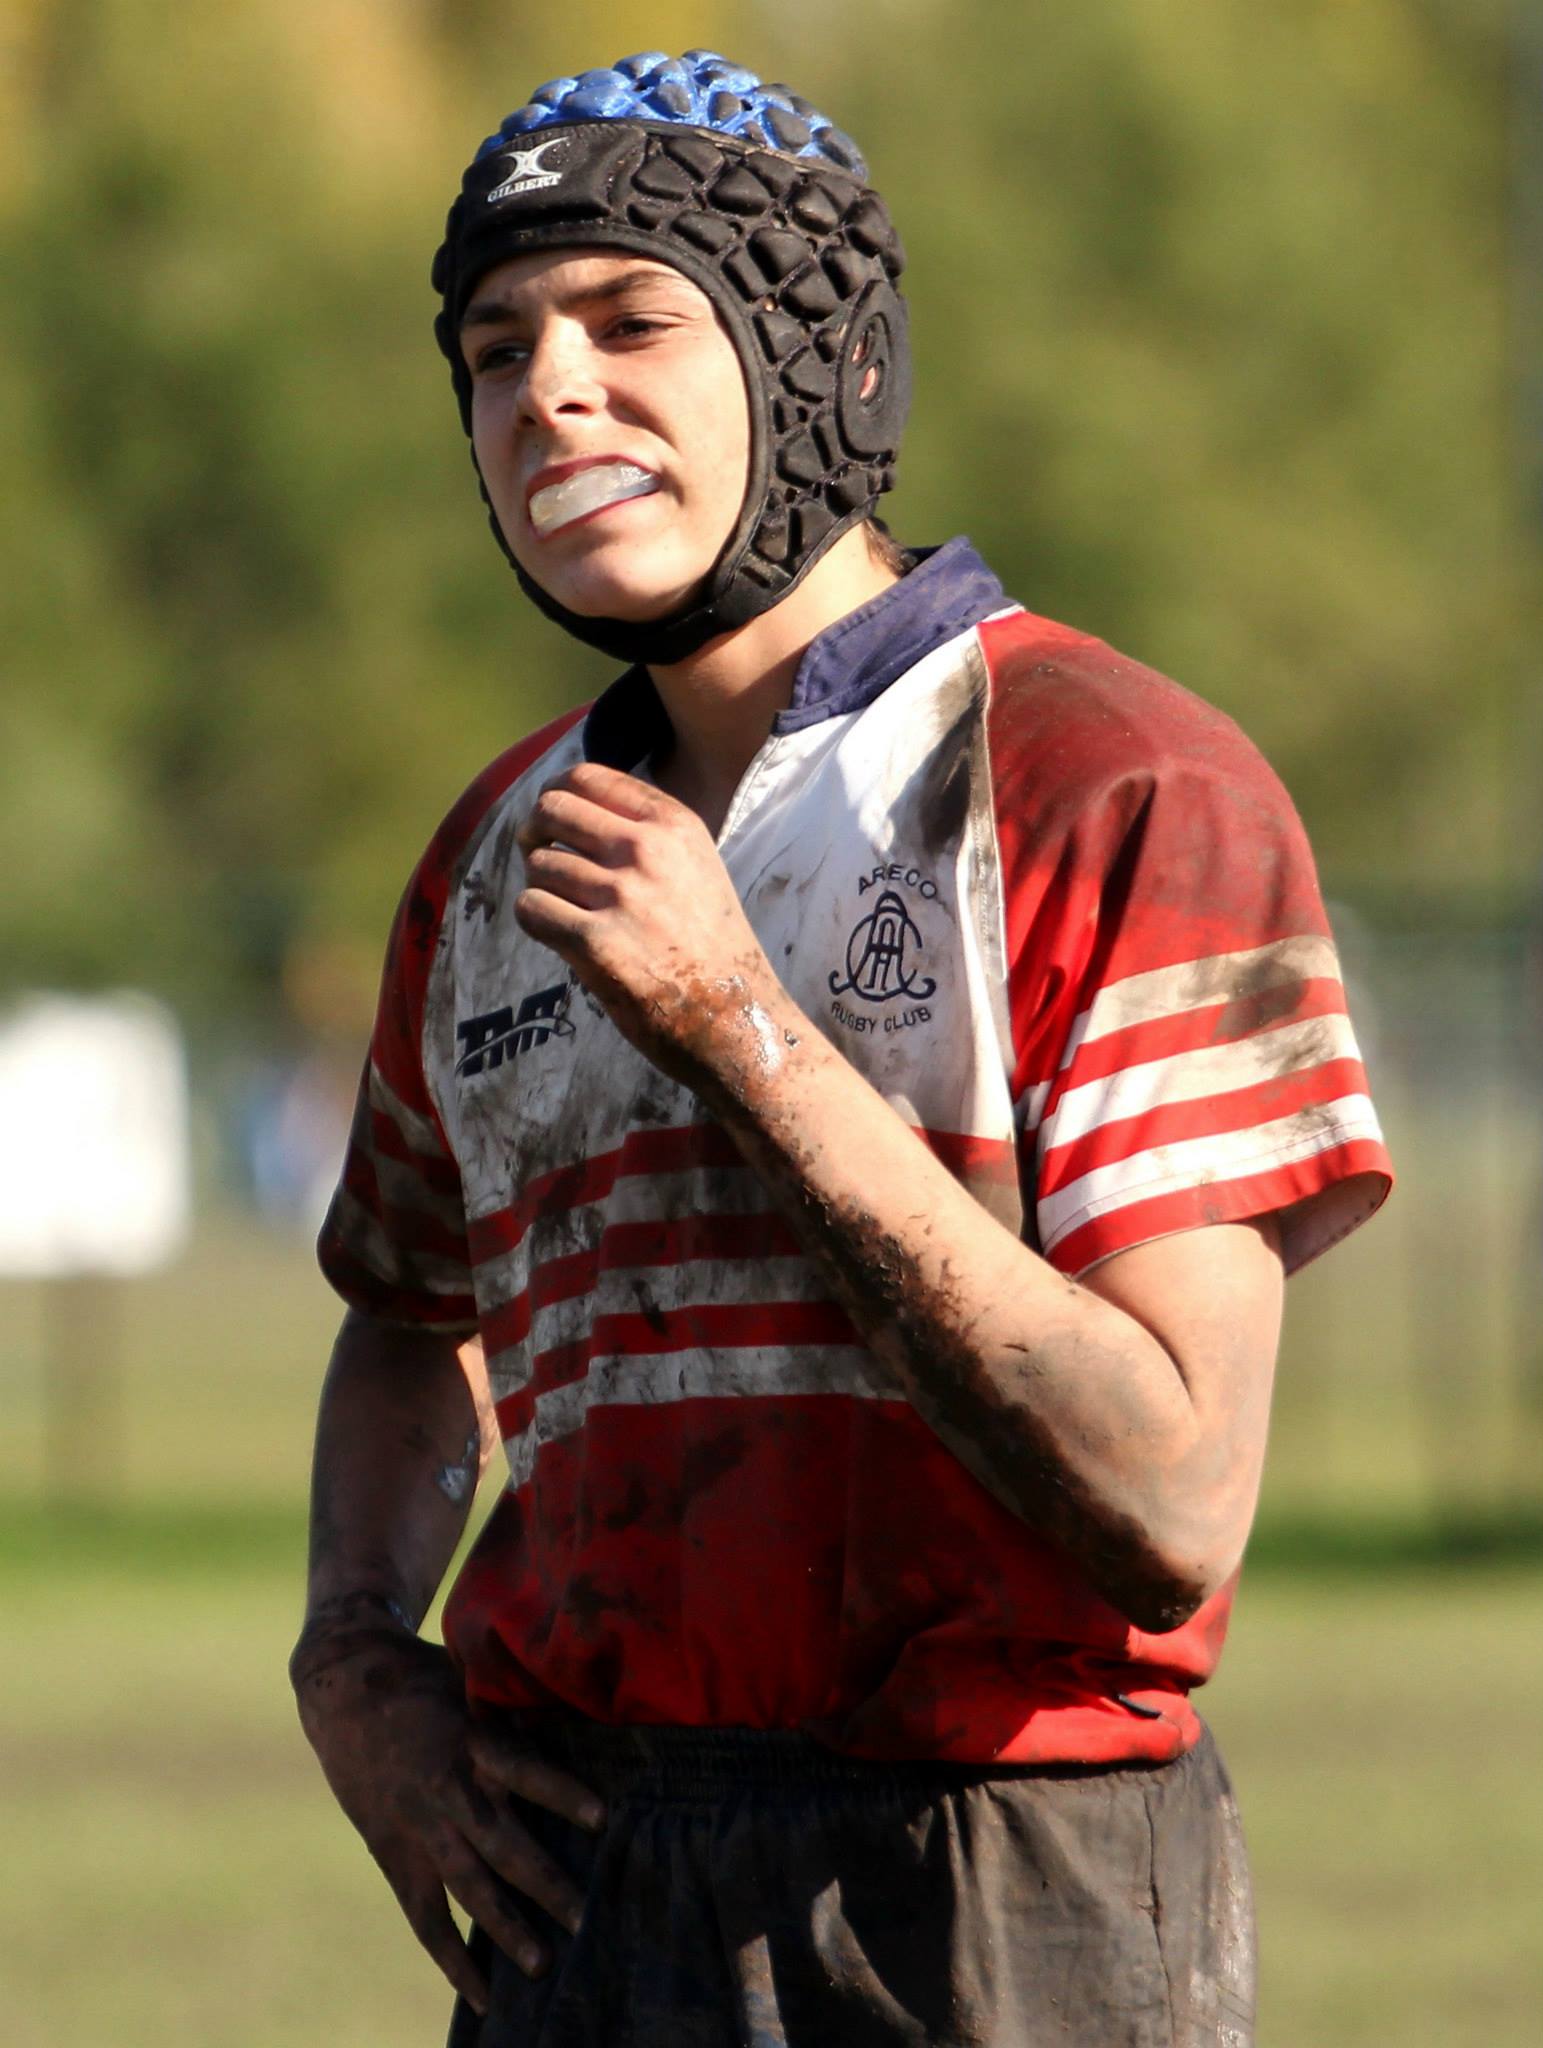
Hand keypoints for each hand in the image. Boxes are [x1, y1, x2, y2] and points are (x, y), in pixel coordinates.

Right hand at [291, 1618, 603, 2013]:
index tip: (602, 1817)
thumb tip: (584, 1716)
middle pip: (498, 1843)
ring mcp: (417, 1828)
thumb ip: (516, 1710)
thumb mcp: (472, 1679)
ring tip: (543, 1966)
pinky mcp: (393, 1854)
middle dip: (544, 1882)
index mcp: (468, 1737)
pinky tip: (482, 1996)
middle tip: (587, 1918)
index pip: (520, 1768)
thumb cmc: (424, 1676)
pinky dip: (450, 1958)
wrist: (341, 1686)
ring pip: (464, 1888)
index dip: (559, 1792)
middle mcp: (444, 1789)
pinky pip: (424, 1917)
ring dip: (504, 1928)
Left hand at [515, 762, 799, 1095]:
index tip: (554, 825)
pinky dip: (537, 922)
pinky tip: (563, 938)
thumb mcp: (696, 867)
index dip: (556, 796)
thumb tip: (567, 807)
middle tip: (542, 862)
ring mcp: (622, 895)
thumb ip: (645, 833)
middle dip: (536, 834)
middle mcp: (647, 850)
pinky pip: (531, 909)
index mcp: (673, 824)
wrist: (737, 1018)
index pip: (586, 777)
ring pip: (539, 864)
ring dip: (543, 888)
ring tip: (571, 914)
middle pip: (551, 808)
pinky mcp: (597, 943)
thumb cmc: (711, 948)